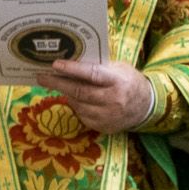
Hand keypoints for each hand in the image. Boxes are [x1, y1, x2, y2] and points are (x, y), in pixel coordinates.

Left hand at [33, 60, 153, 134]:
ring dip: (66, 94)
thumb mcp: (118, 68)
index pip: (92, 74)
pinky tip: (74, 98)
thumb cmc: (129, 81)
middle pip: (80, 92)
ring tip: (57, 85)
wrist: (146, 107)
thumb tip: (71, 62)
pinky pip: (83, 116)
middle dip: (58, 83)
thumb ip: (99, 67)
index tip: (55, 65)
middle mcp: (113, 100)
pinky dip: (76, 106)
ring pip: (78, 105)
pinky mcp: (104, 127)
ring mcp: (109, 116)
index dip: (72, 69)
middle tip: (42, 77)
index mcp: (118, 81)